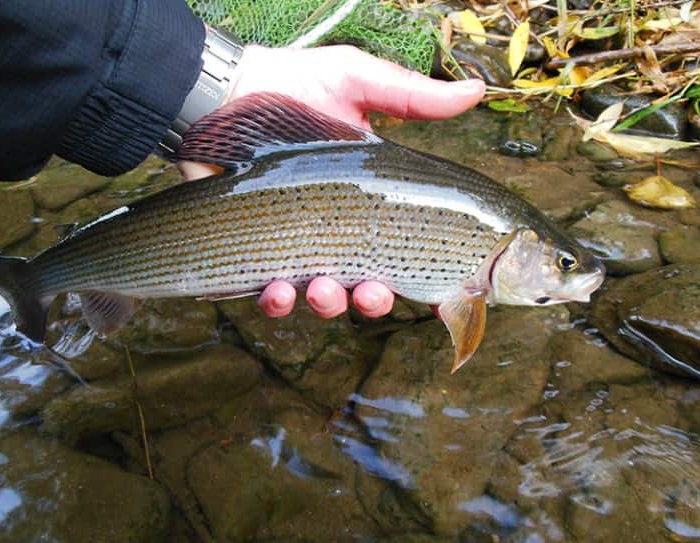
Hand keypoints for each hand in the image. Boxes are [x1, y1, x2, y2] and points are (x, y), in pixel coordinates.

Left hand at [179, 44, 485, 318]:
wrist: (221, 93)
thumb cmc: (291, 85)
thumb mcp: (356, 82)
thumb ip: (412, 96)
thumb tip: (477, 91)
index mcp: (369, 200)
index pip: (404, 246)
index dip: (423, 276)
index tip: (439, 293)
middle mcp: (337, 230)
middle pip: (367, 286)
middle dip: (373, 300)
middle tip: (372, 292)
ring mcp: (297, 245)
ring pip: (323, 298)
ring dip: (329, 304)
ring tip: (324, 290)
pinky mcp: (255, 252)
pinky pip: (272, 294)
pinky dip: (278, 301)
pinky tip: (279, 289)